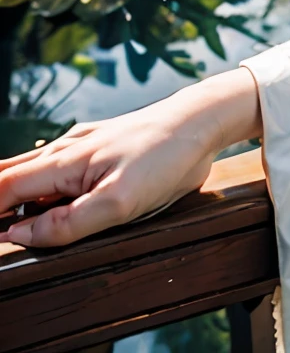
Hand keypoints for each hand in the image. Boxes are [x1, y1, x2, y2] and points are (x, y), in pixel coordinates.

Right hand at [0, 65, 260, 248]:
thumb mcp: (118, 204)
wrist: (204, 120)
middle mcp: (67, 149)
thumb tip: (18, 236)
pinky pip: (58, 166)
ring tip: (10, 217)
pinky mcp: (102, 147)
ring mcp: (84, 145)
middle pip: (12, 176)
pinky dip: (40, 185)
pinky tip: (43, 198)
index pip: (6, 190)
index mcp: (64, 163)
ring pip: (34, 170)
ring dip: (15, 194)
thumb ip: (66, 223)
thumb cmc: (165, 158)